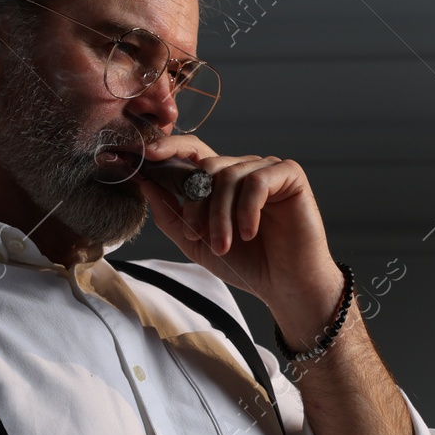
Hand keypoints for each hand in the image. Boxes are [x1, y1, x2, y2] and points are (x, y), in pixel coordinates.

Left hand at [133, 135, 343, 325]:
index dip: (169, 148)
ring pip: (229, 176)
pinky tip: (249, 233)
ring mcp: (267, 169)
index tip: (146, 156)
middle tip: (197, 237)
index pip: (192, 152)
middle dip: (196, 205)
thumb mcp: (196, 242)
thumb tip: (145, 182)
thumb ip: (170, 214)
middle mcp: (244, 169)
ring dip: (220, 216)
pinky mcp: (290, 175)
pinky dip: (247, 209)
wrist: (285, 285)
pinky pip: (257, 180)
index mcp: (222, 181)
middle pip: (206, 167)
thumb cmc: (246, 264)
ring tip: (224, 246)